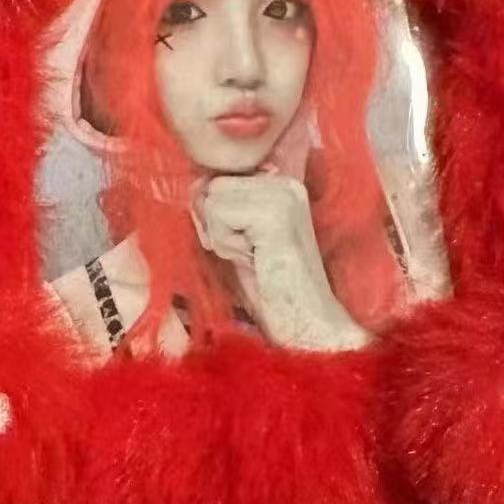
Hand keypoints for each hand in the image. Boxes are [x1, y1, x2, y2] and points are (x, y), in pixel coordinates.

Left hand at [193, 174, 371, 350]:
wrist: (308, 324)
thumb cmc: (270, 288)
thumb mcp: (239, 237)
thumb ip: (221, 207)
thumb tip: (194, 186)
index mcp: (279, 182)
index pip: (216, 178)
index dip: (214, 216)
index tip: (245, 245)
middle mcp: (284, 181)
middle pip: (211, 186)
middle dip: (216, 226)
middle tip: (249, 253)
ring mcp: (283, 195)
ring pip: (212, 200)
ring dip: (221, 237)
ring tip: (254, 257)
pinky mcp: (275, 213)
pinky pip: (219, 216)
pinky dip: (226, 244)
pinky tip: (255, 260)